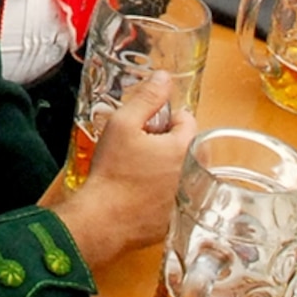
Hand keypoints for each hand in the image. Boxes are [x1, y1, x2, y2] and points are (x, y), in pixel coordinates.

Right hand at [40, 71, 196, 266]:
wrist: (103, 219)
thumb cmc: (112, 172)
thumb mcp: (124, 124)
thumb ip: (147, 97)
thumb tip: (163, 77)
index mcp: (185, 148)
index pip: (187, 120)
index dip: (165, 119)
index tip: (146, 128)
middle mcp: (193, 174)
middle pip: (188, 145)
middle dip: (169, 142)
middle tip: (141, 148)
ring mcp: (187, 199)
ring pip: (183, 170)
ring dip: (168, 166)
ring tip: (140, 170)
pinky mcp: (177, 218)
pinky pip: (176, 195)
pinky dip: (164, 192)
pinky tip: (142, 193)